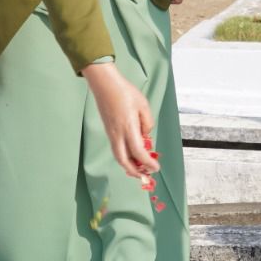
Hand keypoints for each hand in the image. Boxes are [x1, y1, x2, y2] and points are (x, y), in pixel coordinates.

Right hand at [85, 62, 157, 179]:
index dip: (147, 163)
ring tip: (139, 169)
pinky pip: (116, 149)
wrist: (105, 84)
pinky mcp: (108, 130)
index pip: (138, 152)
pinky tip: (132, 156)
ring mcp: (111, 133)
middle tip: (145, 176)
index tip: (156, 168)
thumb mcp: (143, 105)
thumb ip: (147, 122)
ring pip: (118, 156)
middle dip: (134, 171)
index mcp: (128, 127)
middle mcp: (117, 134)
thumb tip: (146, 135)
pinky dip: (124, 157)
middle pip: (124, 160)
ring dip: (128, 165)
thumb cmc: (125, 92)